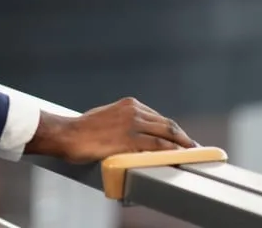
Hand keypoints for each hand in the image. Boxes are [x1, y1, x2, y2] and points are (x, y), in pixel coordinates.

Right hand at [26, 97, 195, 163]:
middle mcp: (133, 111)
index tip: (180, 137)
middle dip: (182, 137)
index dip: (172, 129)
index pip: (158, 117)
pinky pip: (157, 146)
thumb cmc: (82, 129)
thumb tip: (133, 132)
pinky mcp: (129, 140)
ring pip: (166, 134)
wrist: (68, 134)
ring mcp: (132, 125)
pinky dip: (170, 152)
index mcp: (129, 104)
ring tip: (191, 154)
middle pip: (167, 124)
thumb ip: (123, 121)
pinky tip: (176, 157)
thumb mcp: (107, 116)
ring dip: (182, 145)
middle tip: (193, 146)